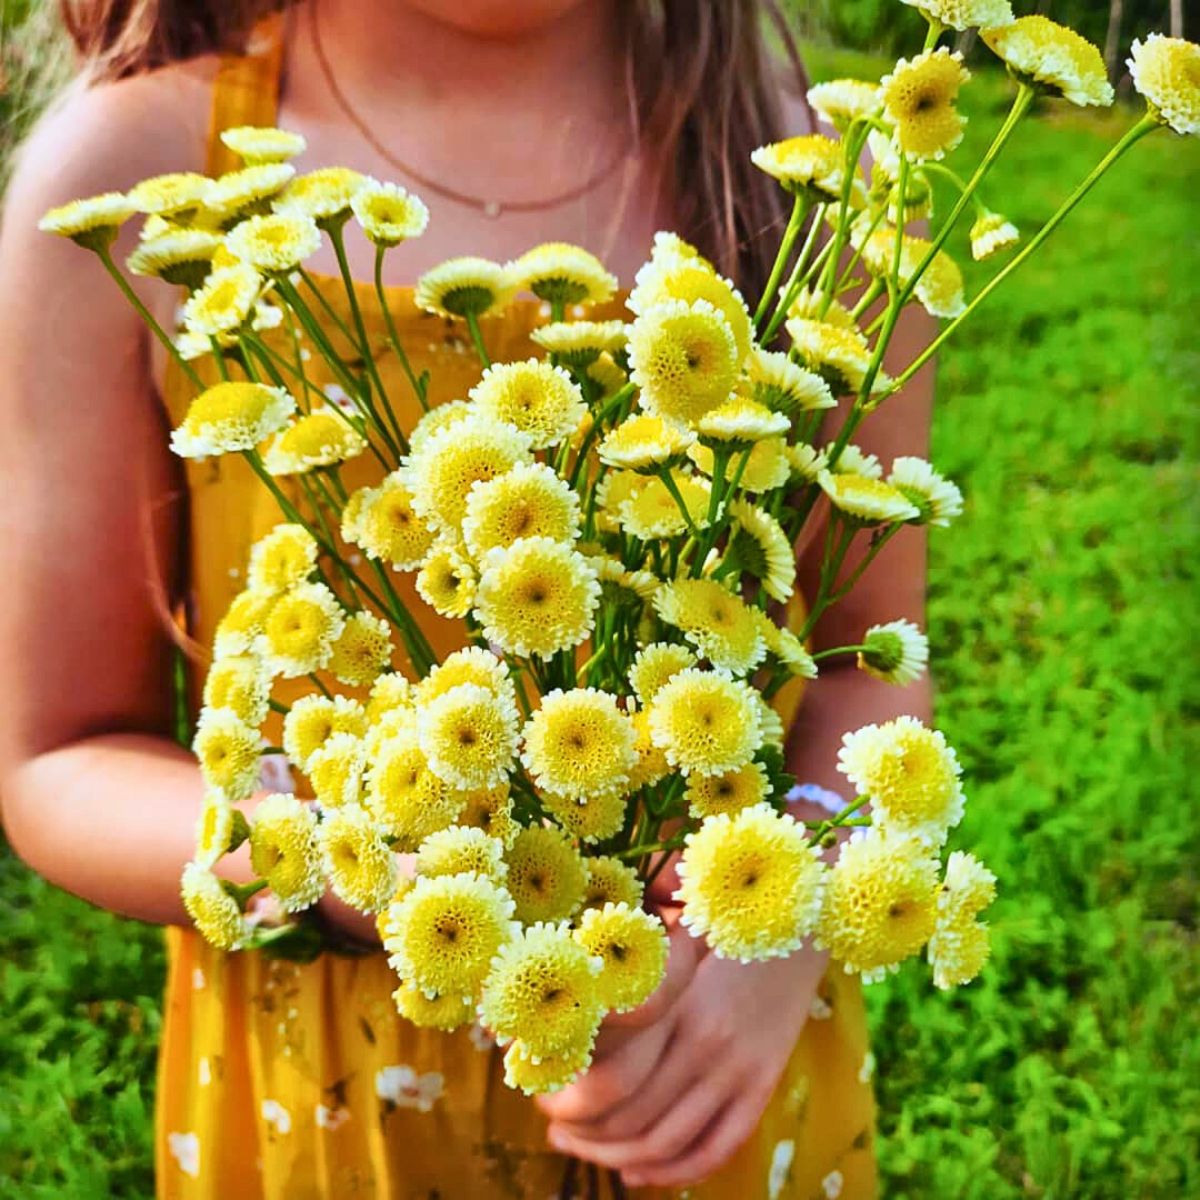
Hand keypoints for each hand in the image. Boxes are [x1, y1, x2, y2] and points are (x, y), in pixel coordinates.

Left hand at [539, 927, 826, 1189]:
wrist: (802, 922)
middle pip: (633, 1117)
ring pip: (666, 1142)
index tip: (543, 1095)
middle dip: (584, 1135)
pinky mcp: (762, 1086)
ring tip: (585, 1151)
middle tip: (554, 1129)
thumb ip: (632, 972)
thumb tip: (575, 998)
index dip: (571, 1100)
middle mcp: (705, 1043)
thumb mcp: (673, 939)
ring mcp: (738, 1070)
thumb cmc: (724, 921)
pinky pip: (716, 1149)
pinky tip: (639, 1172)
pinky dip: (673, 1172)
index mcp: (676, 1003)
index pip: (614, 1076)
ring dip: (617, 1159)